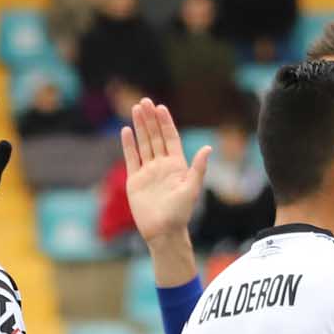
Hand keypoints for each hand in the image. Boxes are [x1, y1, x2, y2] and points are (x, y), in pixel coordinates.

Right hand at [120, 98, 207, 280]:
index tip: (160, 107)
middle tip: (145, 101)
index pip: (170, 138)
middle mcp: (162, 165)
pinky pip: (131, 158)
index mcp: (177, 165)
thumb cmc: (180, 213)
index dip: (166, 122)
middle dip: (150, 119)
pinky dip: (128, 145)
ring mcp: (148, 171)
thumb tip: (207, 148)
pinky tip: (126, 131)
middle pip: (156, 136)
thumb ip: (198, 168)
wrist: (163, 232)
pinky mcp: (135, 180)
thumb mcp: (192, 189)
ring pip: (143, 144)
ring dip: (140, 127)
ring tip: (135, 109)